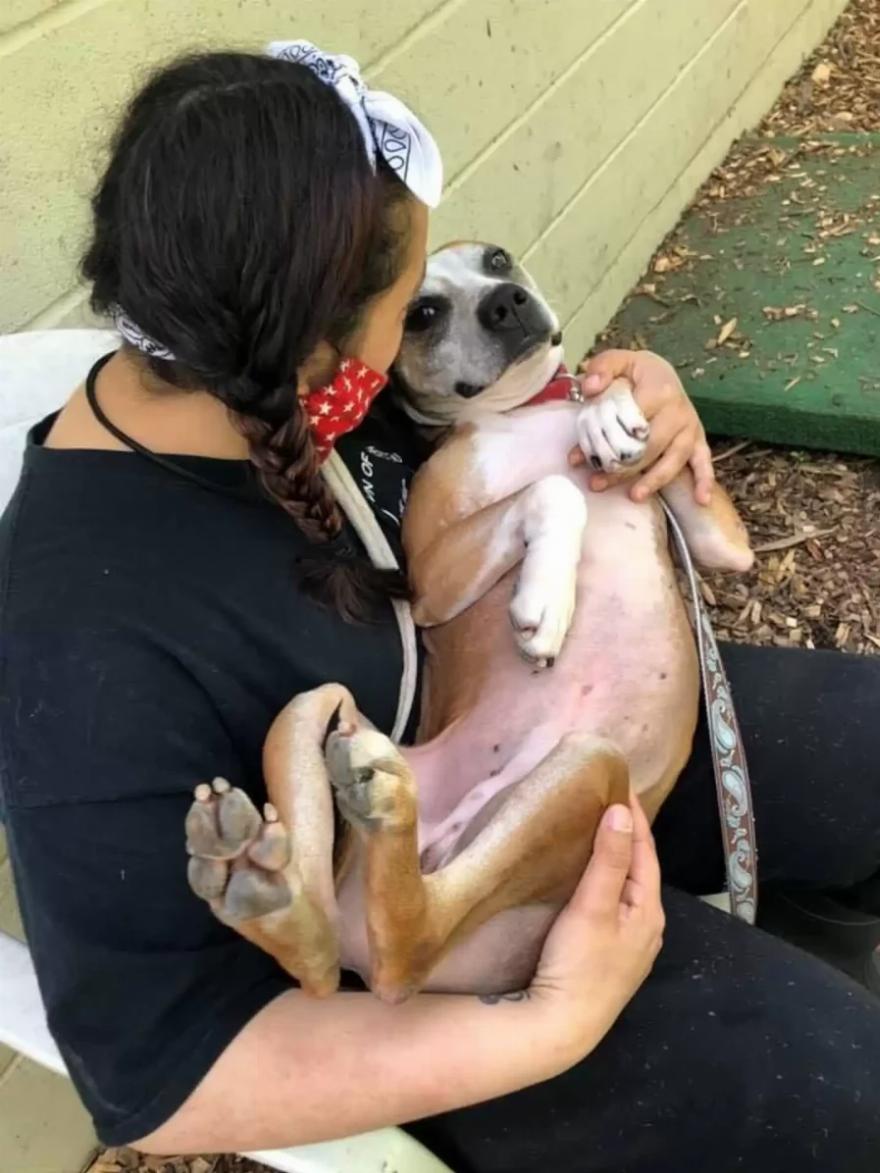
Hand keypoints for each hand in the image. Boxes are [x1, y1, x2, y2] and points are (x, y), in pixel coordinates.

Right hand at [528, 795, 663, 1055]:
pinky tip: (591, 879)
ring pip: (628, 888)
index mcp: (649, 911)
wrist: (561, 1026)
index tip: (620, 782)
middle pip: (640, 869)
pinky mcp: (610, 957)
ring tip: (598, 831)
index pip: (645, 851)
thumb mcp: (593, 906)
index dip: (634, 816)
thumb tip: (622, 812)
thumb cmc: (579, 964)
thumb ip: (609, 859)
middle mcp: (647, 928)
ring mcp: (630, 946)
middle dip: (627, 834)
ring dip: (617, 859)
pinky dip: (608, 882)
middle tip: (607, 800)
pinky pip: (615, 905)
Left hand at [571, 350, 713, 504]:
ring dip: (652, 480)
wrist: (663, 374)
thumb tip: (590, 387)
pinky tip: (701, 500)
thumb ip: (602, 368)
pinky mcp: (698, 441)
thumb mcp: (618, 361)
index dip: (605, 440)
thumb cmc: (636, 373)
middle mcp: (679, 411)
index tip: (581, 457)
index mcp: (659, 390)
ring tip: (633, 496)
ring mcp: (690, 428)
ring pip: (671, 461)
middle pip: (649, 447)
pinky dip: (704, 481)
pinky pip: (704, 463)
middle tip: (596, 483)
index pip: (630, 422)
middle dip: (621, 468)